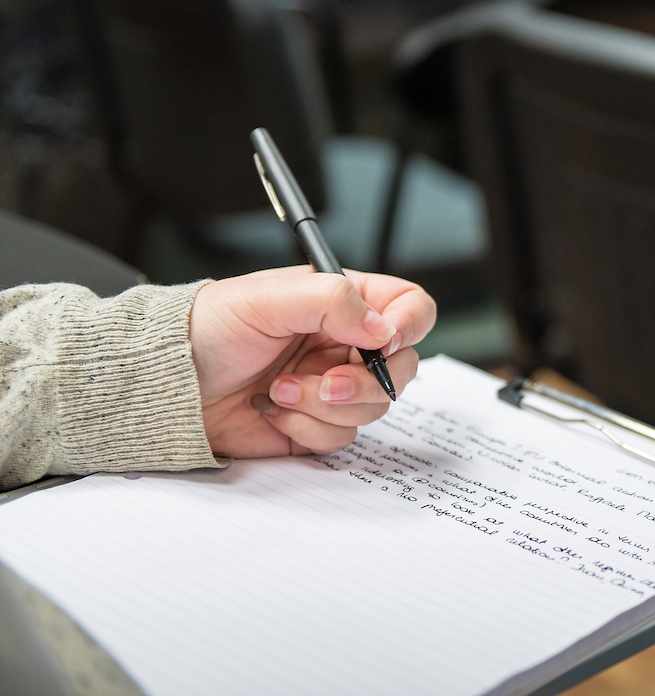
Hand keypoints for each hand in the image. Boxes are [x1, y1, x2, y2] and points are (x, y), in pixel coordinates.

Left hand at [189, 266, 435, 457]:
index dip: (410, 324)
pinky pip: (341, 437)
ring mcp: (333, 387)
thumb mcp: (269, 297)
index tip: (385, 342)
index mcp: (343, 303)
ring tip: (278, 390)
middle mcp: (345, 344)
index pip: (409, 307)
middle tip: (328, 381)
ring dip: (325, 405)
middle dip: (367, 381)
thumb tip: (384, 329)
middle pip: (402, 366)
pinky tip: (272, 410)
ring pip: (374, 407)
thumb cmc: (207, 328)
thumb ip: (333, 302)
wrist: (165, 384)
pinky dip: (307, 427)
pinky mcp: (315, 424)